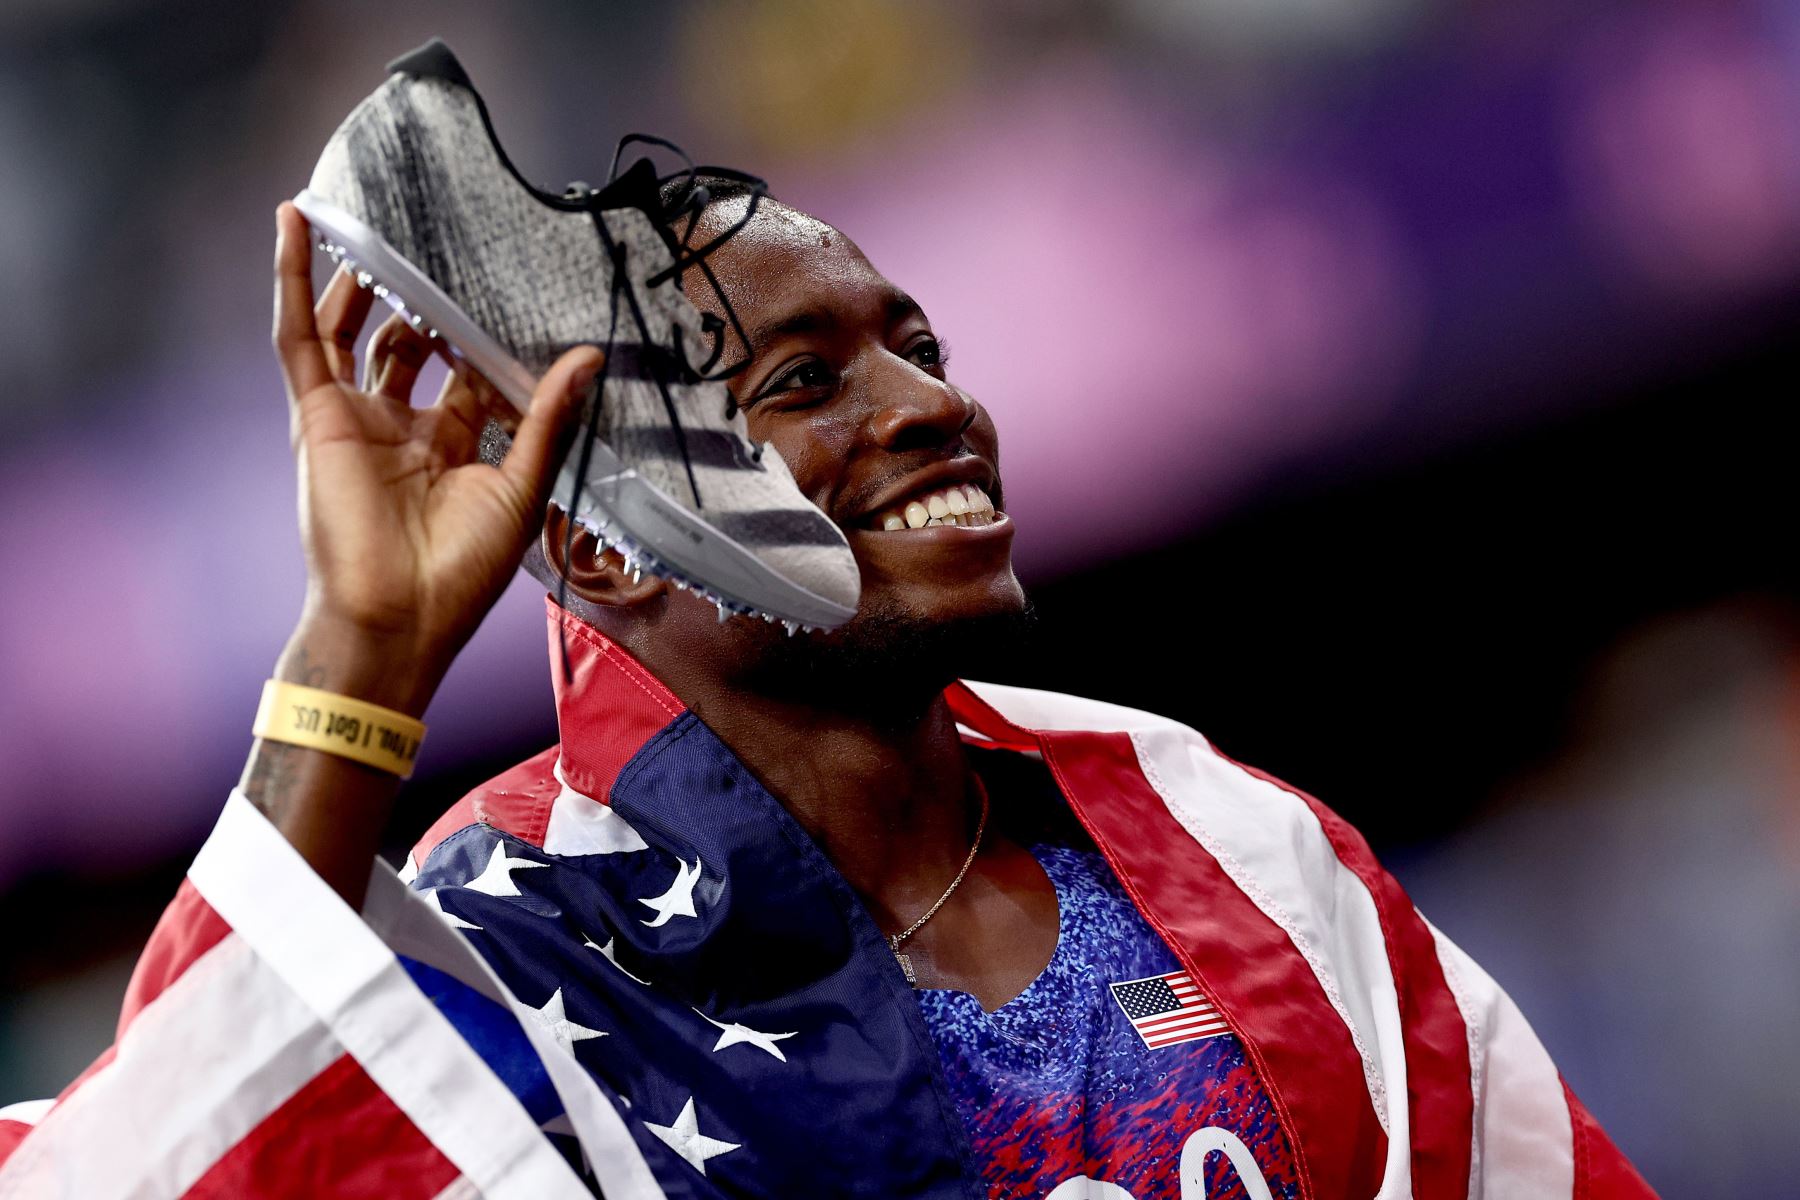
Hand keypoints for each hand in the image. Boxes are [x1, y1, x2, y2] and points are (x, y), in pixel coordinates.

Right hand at [271, 202, 601, 708]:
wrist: (399, 616)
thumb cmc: (461, 571)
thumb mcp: (522, 485)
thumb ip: (547, 417)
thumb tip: (588, 358)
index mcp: (451, 447)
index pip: (468, 375)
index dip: (486, 339)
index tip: (517, 297)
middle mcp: (400, 428)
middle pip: (407, 345)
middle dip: (424, 302)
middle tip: (444, 248)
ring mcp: (355, 418)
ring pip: (350, 329)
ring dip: (358, 278)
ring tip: (370, 218)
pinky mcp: (317, 414)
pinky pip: (299, 334)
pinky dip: (295, 278)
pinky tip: (298, 222)